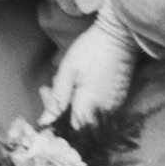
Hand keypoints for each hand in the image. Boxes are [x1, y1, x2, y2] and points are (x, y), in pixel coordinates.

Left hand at [43, 0, 136, 129]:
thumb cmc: (89, 51)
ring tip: (61, 83)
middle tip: (48, 88)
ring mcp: (114, 106)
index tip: (46, 97)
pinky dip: (83, 101)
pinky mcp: (119, 99)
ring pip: (86, 116)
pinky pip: (97, 109)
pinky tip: (76, 85)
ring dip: (69, 104)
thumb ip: (57, 100)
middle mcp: (104, 111)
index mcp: (89, 106)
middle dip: (58, 109)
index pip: (70, 129)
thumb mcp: (67, 72)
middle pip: (77, 123)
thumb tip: (45, 122)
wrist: (118, 36)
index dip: (55, 119)